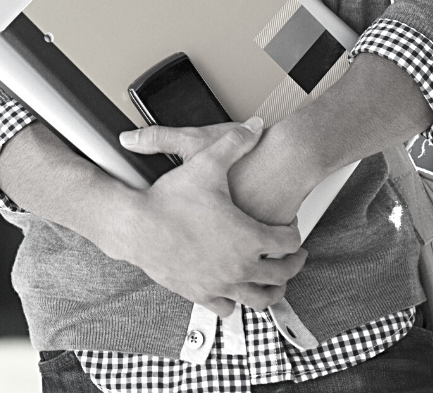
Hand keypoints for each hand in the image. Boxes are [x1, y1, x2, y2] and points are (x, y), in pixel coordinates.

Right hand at [107, 119, 306, 316]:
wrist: (137, 226)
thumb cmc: (170, 198)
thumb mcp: (206, 162)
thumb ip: (234, 142)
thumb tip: (255, 126)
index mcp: (249, 237)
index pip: (289, 242)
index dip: (294, 232)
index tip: (291, 228)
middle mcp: (240, 266)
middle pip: (282, 274)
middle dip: (293, 264)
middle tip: (295, 257)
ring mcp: (221, 284)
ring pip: (260, 298)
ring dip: (272, 290)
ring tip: (274, 282)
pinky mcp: (201, 293)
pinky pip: (228, 307)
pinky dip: (236, 300)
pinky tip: (234, 290)